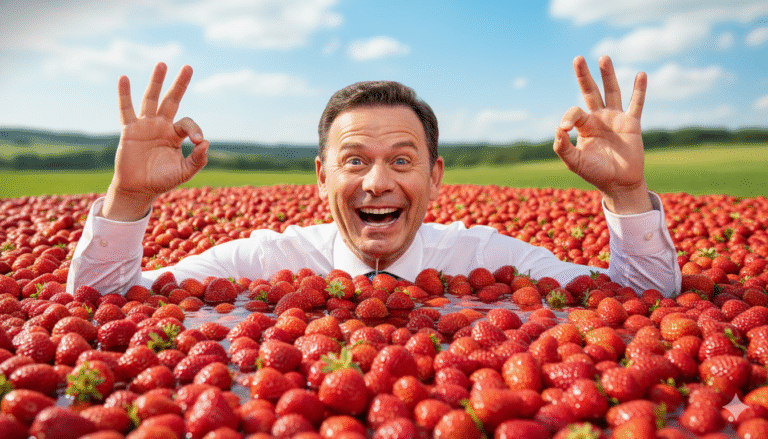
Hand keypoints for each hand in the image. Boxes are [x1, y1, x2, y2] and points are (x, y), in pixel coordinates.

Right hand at [102, 63, 208, 220]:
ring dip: (156, 82)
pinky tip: (124, 78)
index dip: (194, 129)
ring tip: (162, 64)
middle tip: (188, 67)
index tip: (197, 141)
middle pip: (171, 100)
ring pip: (151, 99)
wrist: (139, 189)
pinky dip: (124, 94)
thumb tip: (205, 143)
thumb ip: (198, 160)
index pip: (187, 123)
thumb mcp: (184, 172)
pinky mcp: (129, 130)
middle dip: (180, 84)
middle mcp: (161, 126)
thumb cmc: (162, 180)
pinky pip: (126, 110)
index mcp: (175, 135)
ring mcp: (145, 126)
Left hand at [553, 55, 651, 214]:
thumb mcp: (574, 163)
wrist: (619, 183)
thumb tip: (557, 128)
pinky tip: (641, 74)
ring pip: (612, 92)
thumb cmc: (595, 173)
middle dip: (583, 76)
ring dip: (608, 75)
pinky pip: (636, 104)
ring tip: (603, 57)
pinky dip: (639, 90)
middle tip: (577, 58)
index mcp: (583, 127)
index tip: (566, 129)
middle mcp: (598, 118)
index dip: (569, 117)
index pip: (575, 112)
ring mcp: (615, 119)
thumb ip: (563, 148)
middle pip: (590, 92)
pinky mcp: (632, 124)